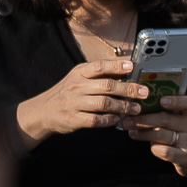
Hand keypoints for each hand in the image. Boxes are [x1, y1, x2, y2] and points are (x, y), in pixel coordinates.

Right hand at [16, 58, 148, 143]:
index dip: (116, 66)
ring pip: (104, 104)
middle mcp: (76, 86)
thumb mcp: (80, 78)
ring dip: (123, 106)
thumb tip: (127, 70)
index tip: (131, 67)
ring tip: (136, 109)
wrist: (42, 111)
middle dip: (128, 89)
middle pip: (107, 86)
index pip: (99, 66)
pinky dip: (109, 120)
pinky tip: (117, 119)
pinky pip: (95, 120)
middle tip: (144, 93)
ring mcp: (74, 103)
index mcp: (79, 73)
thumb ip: (101, 74)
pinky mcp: (73, 119)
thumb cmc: (68, 92)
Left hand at [126, 94, 186, 184]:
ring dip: (142, 133)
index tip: (161, 100)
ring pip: (161, 135)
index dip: (175, 101)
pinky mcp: (185, 157)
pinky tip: (149, 145)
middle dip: (143, 119)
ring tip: (131, 131)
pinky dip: (153, 148)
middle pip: (165, 119)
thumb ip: (171, 115)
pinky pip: (164, 151)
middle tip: (128, 119)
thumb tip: (141, 109)